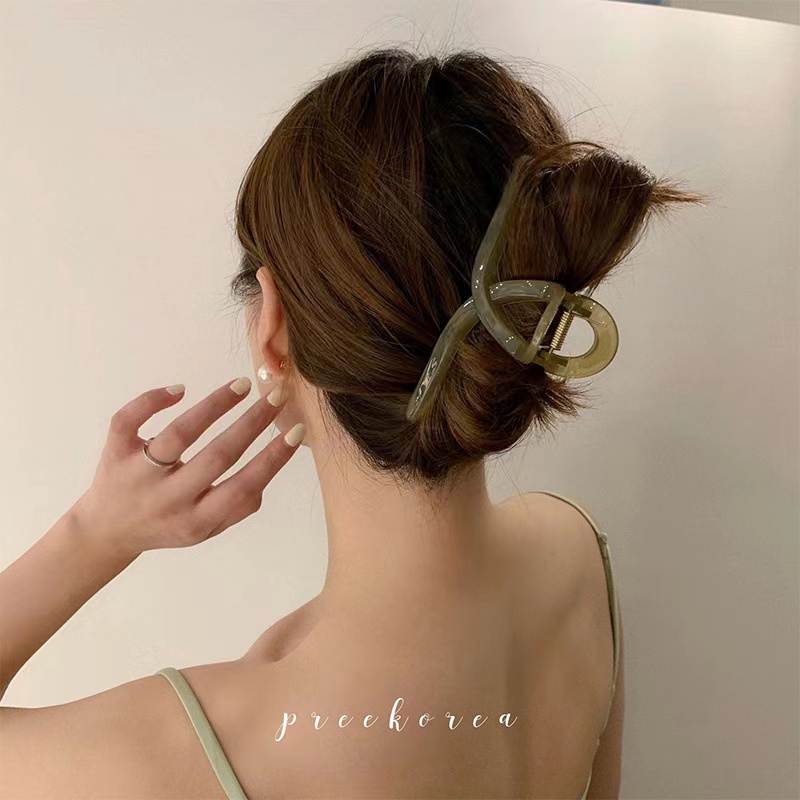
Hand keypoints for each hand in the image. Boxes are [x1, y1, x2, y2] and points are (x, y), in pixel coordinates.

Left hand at [71, 378, 300, 558]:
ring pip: (178, 435)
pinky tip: (180, 389)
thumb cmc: (169, 526)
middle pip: (216, 456)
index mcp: (197, 520)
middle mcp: (168, 499)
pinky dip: (152, 400)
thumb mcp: (207, 530)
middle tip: (277, 396)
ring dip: (214, 406)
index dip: (272, 460)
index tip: (296, 432)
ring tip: (242, 386)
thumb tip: (267, 469)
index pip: (241, 488)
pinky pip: (129, 421)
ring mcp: (138, 475)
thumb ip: (239, 507)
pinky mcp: (114, 453)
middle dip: (252, 424)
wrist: (105, 533)